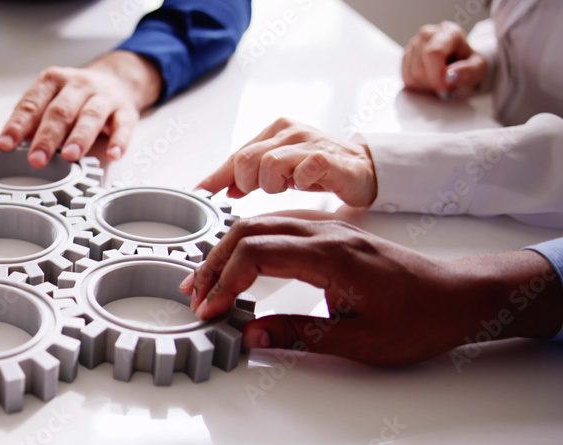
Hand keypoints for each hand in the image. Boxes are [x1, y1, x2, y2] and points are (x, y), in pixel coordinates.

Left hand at [0, 51, 161, 167]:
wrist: (117, 80)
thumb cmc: (77, 95)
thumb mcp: (51, 98)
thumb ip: (33, 119)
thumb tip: (11, 143)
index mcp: (54, 81)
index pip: (32, 103)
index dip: (18, 124)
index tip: (6, 144)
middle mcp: (78, 86)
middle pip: (60, 112)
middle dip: (47, 137)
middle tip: (36, 159)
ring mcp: (103, 97)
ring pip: (91, 117)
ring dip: (79, 138)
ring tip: (70, 156)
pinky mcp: (125, 111)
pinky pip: (123, 126)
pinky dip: (118, 141)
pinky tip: (112, 154)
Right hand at [178, 217, 562, 365]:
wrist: (460, 297)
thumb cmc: (421, 320)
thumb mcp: (359, 341)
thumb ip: (299, 336)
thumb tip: (252, 335)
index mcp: (333, 256)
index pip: (258, 255)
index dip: (225, 282)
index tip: (209, 310)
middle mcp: (328, 233)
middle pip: (252, 231)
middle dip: (215, 262)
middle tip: (194, 294)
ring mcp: (331, 228)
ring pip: (263, 223)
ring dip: (229, 250)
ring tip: (207, 280)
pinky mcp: (333, 233)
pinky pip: (280, 225)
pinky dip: (250, 242)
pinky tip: (239, 262)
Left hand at [197, 118, 377, 206]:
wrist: (363, 168)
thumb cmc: (320, 168)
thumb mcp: (279, 172)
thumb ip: (252, 177)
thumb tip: (223, 187)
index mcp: (274, 131)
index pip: (236, 156)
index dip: (217, 177)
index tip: (201, 192)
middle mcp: (290, 131)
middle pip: (246, 159)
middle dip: (247, 183)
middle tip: (263, 190)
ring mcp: (310, 141)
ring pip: (269, 164)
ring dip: (273, 185)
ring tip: (289, 186)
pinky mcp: (329, 156)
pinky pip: (306, 166)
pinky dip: (300, 179)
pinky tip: (304, 182)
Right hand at [402, 21, 487, 99]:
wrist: (462, 63)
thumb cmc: (469, 65)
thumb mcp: (478, 69)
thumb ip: (468, 72)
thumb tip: (450, 76)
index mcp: (448, 33)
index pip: (433, 53)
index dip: (436, 76)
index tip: (445, 89)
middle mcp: (428, 34)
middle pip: (420, 68)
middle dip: (433, 83)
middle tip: (446, 85)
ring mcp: (414, 44)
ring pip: (411, 75)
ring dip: (426, 85)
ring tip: (439, 81)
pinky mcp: (406, 55)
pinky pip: (405, 78)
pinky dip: (418, 85)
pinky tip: (429, 80)